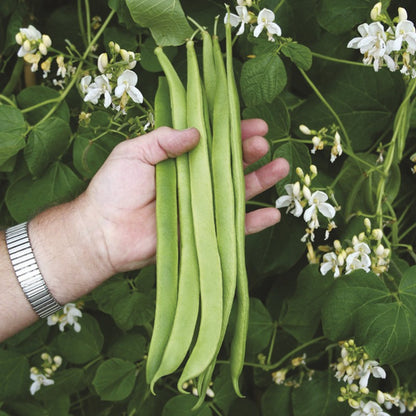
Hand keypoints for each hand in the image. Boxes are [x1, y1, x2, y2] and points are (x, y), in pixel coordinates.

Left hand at [81, 118, 288, 274]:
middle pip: (229, 165)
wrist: (104, 233)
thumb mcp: (133, 153)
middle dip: (250, 153)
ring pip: (237, 192)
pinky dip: (253, 222)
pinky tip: (273, 213)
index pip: (212, 142)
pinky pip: (232, 228)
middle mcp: (194, 182)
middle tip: (265, 143)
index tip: (256, 123)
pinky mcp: (202, 232)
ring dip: (261, 181)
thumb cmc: (113, 189)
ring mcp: (200, 207)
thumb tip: (197, 132)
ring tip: (280, 167)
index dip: (234, 132)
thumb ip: (164, 139)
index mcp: (179, 159)